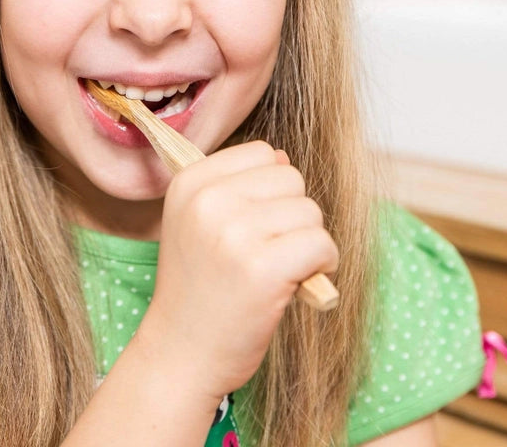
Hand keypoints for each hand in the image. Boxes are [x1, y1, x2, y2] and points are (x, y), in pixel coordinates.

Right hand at [138, 141, 339, 402]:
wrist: (183, 353)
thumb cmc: (199, 289)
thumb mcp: (197, 223)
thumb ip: (235, 186)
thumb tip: (282, 157)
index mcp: (188, 183)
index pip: (261, 153)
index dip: (269, 191)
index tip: (251, 227)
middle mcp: (208, 201)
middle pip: (291, 178)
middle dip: (292, 215)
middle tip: (267, 253)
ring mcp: (234, 233)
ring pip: (310, 210)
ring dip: (308, 242)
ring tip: (279, 272)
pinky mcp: (263, 268)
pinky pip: (322, 244)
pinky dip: (323, 265)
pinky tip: (299, 284)